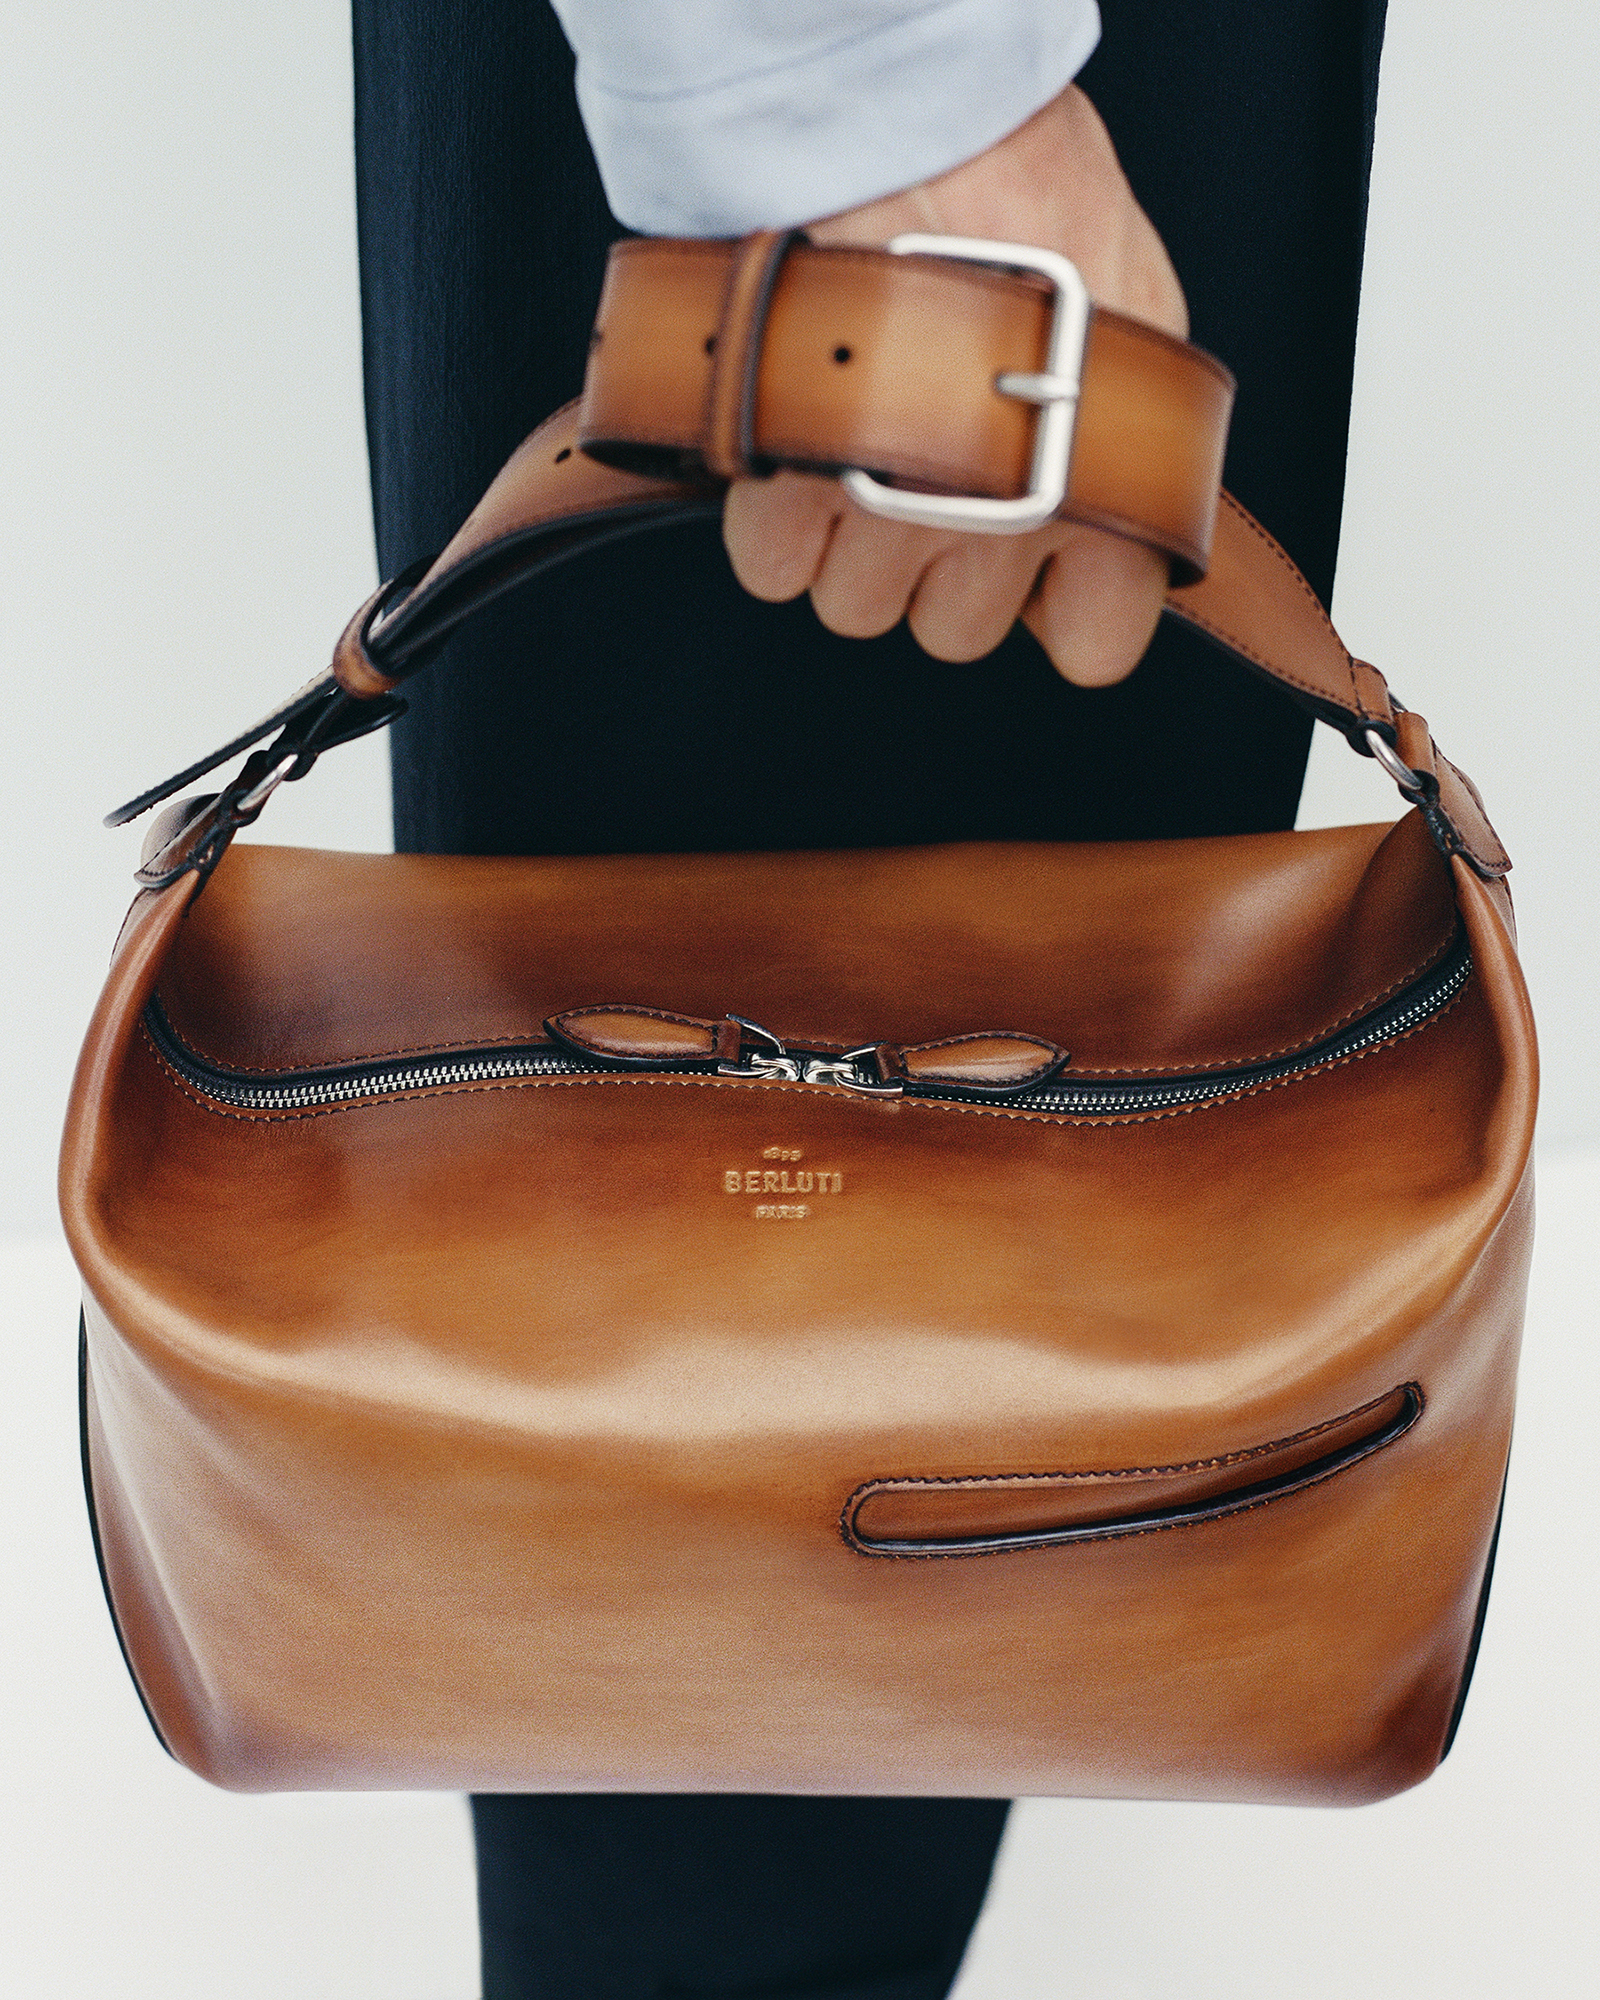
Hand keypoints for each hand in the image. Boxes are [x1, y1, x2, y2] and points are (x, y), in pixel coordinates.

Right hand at [722, 84, 1186, 687]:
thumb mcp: (1139, 307)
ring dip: (850, 542)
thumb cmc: (1028, 190)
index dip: (1059, 606)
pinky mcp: (791, 494)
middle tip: (931, 461)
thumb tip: (1118, 484)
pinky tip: (797, 442)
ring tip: (856, 438)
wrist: (906, 125)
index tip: (1038, 559)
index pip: (1095, 648)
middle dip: (941, 559)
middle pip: (955, 631)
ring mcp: (891, 524)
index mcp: (1104, 501)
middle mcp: (1003, 533)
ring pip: (858, 606)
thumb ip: (1128, 427)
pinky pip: (772, 569)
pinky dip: (772, 519)